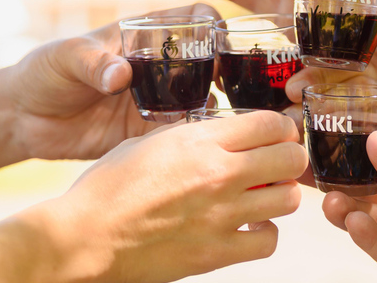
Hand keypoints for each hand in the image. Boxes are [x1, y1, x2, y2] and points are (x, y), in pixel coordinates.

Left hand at [3, 3, 218, 159]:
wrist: (22, 119)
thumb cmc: (43, 72)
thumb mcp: (65, 57)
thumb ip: (93, 63)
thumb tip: (120, 76)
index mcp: (143, 36)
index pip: (192, 18)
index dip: (211, 24)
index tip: (218, 40)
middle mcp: (157, 66)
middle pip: (205, 60)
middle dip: (221, 69)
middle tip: (222, 84)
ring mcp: (155, 99)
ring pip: (198, 97)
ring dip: (208, 104)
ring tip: (206, 114)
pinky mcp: (146, 131)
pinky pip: (177, 133)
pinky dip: (189, 136)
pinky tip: (189, 141)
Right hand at [42, 110, 307, 282]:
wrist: (85, 237)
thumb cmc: (107, 187)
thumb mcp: (147, 142)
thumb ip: (190, 136)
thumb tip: (219, 134)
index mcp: (200, 141)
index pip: (271, 124)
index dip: (281, 126)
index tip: (277, 133)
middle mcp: (218, 175)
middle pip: (291, 159)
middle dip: (290, 157)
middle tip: (278, 163)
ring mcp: (221, 217)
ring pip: (289, 200)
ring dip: (281, 195)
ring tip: (264, 195)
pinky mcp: (216, 253)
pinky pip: (268, 242)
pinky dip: (265, 233)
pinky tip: (249, 227)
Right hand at [321, 127, 376, 282]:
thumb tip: (374, 143)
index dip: (362, 134)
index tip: (329, 124)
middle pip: (374, 180)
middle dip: (344, 173)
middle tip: (313, 166)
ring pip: (372, 214)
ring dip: (349, 205)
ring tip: (330, 199)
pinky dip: (366, 235)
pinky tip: (353, 222)